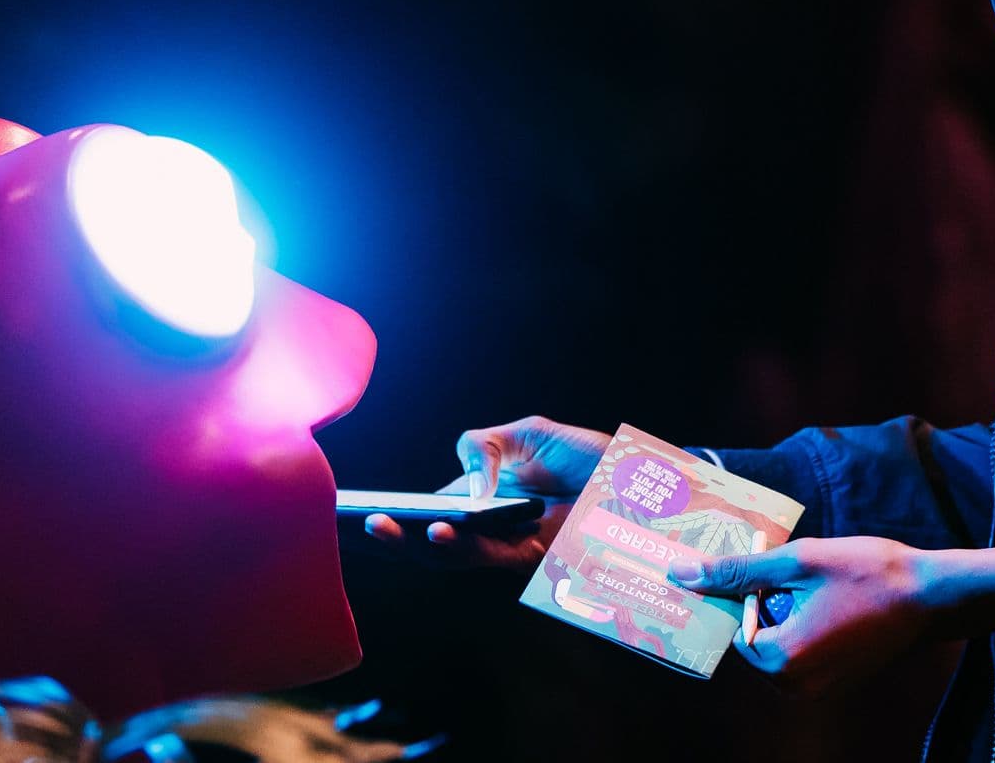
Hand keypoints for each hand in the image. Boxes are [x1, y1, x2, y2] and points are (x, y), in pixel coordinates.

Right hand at [359, 414, 607, 571]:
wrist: (641, 481)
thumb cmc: (587, 456)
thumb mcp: (530, 433)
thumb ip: (486, 446)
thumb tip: (463, 485)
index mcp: (479, 497)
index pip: (426, 508)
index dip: (392, 510)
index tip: (353, 506)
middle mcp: (487, 528)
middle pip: (427, 539)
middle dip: (392, 535)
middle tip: (360, 524)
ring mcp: (506, 547)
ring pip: (451, 555)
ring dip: (418, 544)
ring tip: (394, 527)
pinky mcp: (532, 561)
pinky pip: (489, 557)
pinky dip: (463, 547)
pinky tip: (443, 530)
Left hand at [674, 537, 994, 697]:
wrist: (930, 596)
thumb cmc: (867, 573)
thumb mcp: (797, 561)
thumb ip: (737, 572)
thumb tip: (681, 576)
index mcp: (781, 660)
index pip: (734, 625)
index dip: (745, 591)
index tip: (762, 566)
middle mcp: (794, 686)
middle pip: (754, 636)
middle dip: (766, 601)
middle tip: (793, 570)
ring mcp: (817, 689)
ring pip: (777, 641)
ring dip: (786, 610)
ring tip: (817, 583)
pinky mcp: (835, 681)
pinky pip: (801, 652)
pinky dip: (805, 623)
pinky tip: (830, 598)